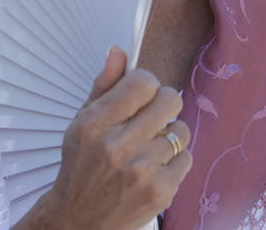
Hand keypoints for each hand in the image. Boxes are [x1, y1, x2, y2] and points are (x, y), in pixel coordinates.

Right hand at [14, 46, 191, 229]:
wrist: (79, 220)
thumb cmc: (81, 167)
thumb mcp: (82, 123)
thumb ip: (104, 86)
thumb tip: (118, 51)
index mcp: (95, 124)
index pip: (142, 81)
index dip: (146, 83)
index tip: (141, 93)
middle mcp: (118, 146)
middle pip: (169, 100)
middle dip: (163, 104)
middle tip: (151, 116)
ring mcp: (142, 171)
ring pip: (181, 131)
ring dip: (169, 135)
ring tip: (151, 145)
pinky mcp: (161, 191)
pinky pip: (186, 158)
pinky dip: (174, 161)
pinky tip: (154, 167)